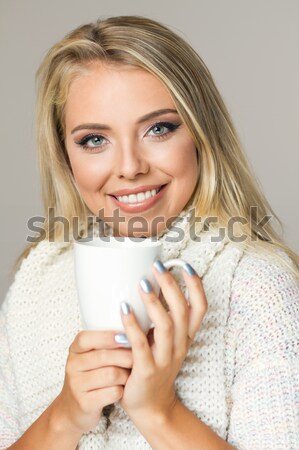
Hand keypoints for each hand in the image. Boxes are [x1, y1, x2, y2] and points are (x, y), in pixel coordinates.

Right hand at [53, 331, 132, 434]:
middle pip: (104, 356)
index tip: (125, 335)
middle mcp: (72, 366)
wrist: (74, 409)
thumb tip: (133, 326)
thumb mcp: (90, 356)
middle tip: (138, 358)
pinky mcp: (84, 403)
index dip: (107, 336)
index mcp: (75, 350)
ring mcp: (76, 385)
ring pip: (112, 374)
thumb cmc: (90, 377)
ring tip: (129, 375)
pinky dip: (121, 391)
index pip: (86, 338)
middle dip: (126, 356)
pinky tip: (122, 390)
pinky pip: (112, 392)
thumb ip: (105, 342)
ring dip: (125, 375)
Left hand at [119, 260, 207, 422]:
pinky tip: (123, 308)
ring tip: (142, 284)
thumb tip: (149, 284)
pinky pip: (141, 345)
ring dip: (155, 303)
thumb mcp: (166, 342)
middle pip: (182, 311)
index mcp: (186, 336)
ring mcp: (164, 359)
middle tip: (158, 266)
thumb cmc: (155, 366)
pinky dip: (132, 325)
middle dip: (171, 286)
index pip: (200, 308)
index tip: (185, 265)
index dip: (196, 286)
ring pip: (166, 326)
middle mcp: (179, 345)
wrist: (152, 407)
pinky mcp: (147, 370)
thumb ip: (162, 318)